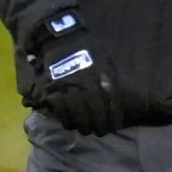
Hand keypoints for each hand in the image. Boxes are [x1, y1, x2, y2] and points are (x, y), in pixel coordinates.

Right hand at [29, 11, 123, 135]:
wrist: (61, 39)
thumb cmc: (87, 50)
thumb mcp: (105, 60)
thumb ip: (110, 79)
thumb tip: (117, 98)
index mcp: (102, 76)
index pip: (112, 102)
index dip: (114, 117)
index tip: (115, 126)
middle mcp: (88, 84)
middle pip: (96, 112)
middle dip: (99, 125)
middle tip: (100, 132)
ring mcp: (70, 88)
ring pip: (78, 115)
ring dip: (83, 126)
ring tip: (85, 130)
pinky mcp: (54, 90)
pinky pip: (61, 111)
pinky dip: (66, 120)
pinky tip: (69, 124)